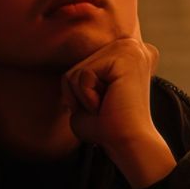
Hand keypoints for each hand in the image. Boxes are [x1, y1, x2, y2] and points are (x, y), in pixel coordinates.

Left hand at [61, 39, 176, 188]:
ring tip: (108, 105)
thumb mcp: (85, 95)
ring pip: (76, 71)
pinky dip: (87, 97)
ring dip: (83, 97)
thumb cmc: (108, 127)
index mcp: (124, 53)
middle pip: (76, 65)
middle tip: (106, 107)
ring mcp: (129, 49)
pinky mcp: (124, 58)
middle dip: (80, 94)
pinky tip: (108, 103)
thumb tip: (60, 53)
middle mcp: (130, 45)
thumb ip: (76, 76)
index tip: (107, 105)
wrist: (129, 143)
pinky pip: (82, 75)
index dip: (82, 92)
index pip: (80, 64)